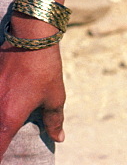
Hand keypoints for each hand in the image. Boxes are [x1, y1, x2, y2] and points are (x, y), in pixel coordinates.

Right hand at [0, 41, 64, 160]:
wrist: (30, 36)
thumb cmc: (44, 68)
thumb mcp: (54, 95)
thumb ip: (54, 120)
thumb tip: (59, 137)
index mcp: (9, 119)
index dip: (1, 159)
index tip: (4, 160)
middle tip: (6, 142)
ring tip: (6, 123)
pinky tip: (4, 100)